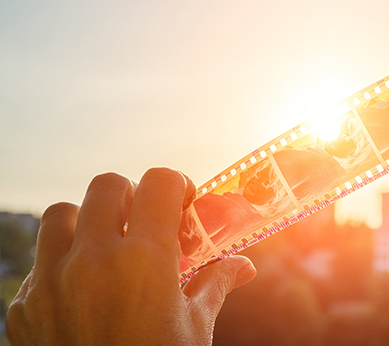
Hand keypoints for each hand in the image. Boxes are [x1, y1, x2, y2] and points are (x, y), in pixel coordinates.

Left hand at [6, 168, 255, 345]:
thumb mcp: (194, 327)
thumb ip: (215, 283)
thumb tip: (243, 266)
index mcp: (145, 260)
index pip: (159, 182)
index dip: (176, 184)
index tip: (182, 201)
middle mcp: (93, 260)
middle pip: (107, 186)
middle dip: (131, 194)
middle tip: (144, 219)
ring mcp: (51, 281)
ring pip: (60, 215)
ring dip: (86, 221)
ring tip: (106, 245)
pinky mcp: (23, 306)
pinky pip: (39, 263)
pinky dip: (60, 264)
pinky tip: (81, 291)